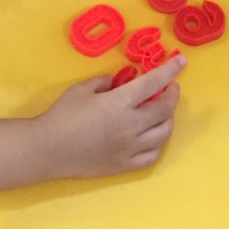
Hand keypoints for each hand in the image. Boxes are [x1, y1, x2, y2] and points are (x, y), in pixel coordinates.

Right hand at [35, 55, 185, 177]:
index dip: (171, 70)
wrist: (47, 149)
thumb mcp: (81, 89)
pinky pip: (152, 156)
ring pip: (164, 134)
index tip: (182, 62)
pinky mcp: (125, 165)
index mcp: (120, 103)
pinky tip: (150, 138)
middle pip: (164, 109)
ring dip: (166, 120)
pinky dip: (156, 144)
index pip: (154, 83)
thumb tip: (119, 81)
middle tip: (169, 89)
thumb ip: (105, 82)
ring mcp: (130, 148)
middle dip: (172, 95)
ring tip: (160, 113)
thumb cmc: (61, 115)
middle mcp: (131, 126)